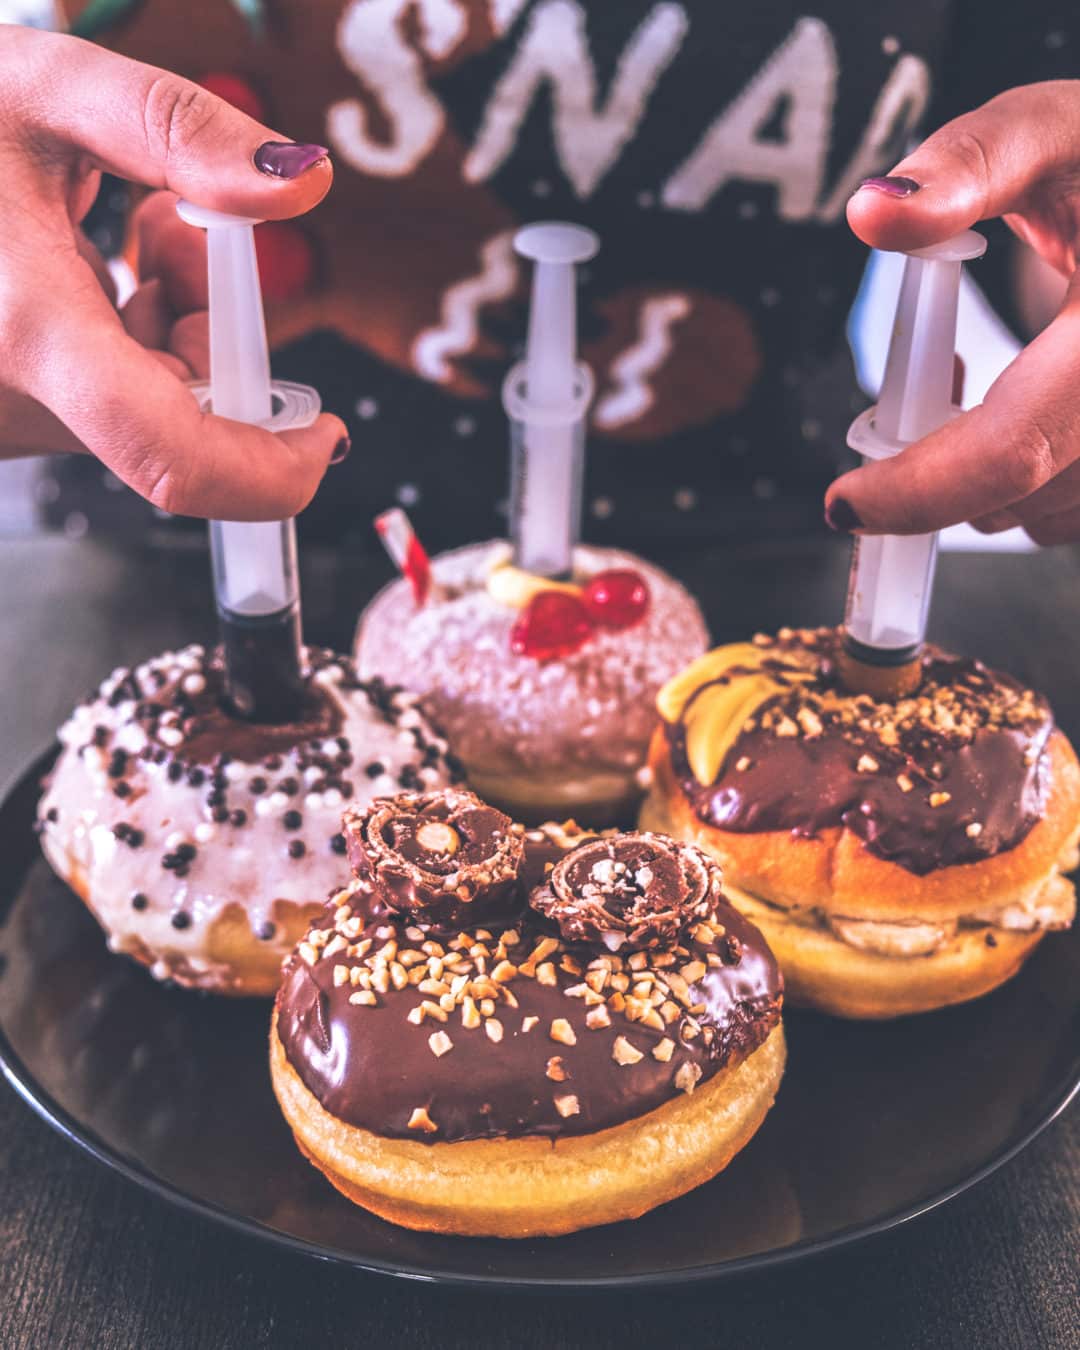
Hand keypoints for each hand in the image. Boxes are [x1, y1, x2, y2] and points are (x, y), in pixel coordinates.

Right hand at [0, 26, 346, 519]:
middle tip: (183, 232)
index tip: (324, 432)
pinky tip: (104, 262)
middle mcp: (10, 400)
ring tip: (136, 227)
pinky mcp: (7, 408)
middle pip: (178, 418)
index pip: (173, 461)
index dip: (271, 471)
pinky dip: (131, 338)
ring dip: (175, 326)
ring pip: (145, 405)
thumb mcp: (43, 89)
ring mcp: (5, 414)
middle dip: (215, 333)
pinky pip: (103, 396)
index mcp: (24, 333)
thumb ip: (175, 128)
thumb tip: (303, 184)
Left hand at [830, 81, 1079, 545]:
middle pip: (1022, 495)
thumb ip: (966, 165)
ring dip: (987, 480)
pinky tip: (1021, 416)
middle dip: (940, 473)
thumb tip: (873, 211)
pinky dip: (1030, 483)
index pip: (1012, 449)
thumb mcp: (1052, 131)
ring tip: (975, 389)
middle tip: (916, 395)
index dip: (918, 491)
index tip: (845, 502)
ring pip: (1050, 515)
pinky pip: (1075, 509)